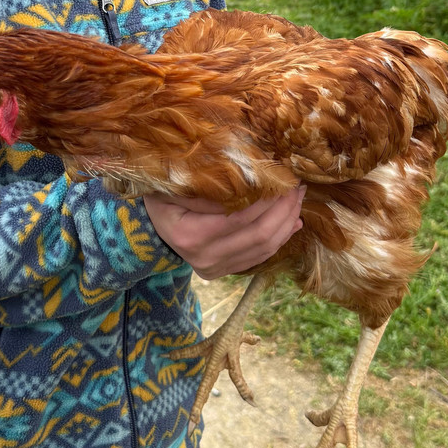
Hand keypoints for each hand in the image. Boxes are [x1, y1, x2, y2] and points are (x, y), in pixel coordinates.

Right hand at [144, 187, 304, 279]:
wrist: (150, 226)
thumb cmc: (162, 196)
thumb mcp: (173, 184)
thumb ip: (206, 182)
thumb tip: (249, 175)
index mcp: (189, 235)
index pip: (239, 217)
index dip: (267, 199)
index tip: (283, 177)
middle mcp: (204, 258)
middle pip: (258, 235)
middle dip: (284, 209)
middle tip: (297, 186)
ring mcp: (214, 269)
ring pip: (264, 249)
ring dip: (287, 223)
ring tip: (297, 199)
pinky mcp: (224, 271)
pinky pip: (260, 257)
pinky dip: (281, 238)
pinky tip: (292, 221)